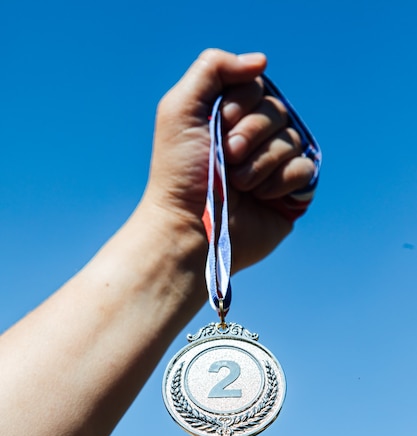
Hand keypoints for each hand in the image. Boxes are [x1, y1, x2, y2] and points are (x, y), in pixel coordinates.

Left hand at [142, 48, 314, 271]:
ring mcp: (273, 167)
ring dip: (261, 162)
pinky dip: (281, 181)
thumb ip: (212, 68)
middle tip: (228, 157)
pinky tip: (261, 197)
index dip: (240, 104)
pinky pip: (305, 169)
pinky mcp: (290, 194)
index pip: (256, 87)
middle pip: (276, 111)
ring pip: (292, 139)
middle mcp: (253, 139)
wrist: (190, 227)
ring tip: (238, 184)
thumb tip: (262, 62)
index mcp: (229, 118)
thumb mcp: (181, 108)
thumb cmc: (181, 172)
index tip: (220, 125)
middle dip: (250, 134)